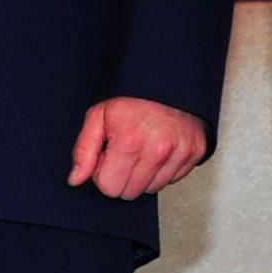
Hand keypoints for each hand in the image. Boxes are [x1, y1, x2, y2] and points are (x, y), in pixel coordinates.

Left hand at [68, 97, 211, 200]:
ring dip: (143, 176)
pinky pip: (173, 180)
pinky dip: (163, 170)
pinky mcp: (196, 153)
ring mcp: (180, 152)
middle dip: (122, 177)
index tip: (108, 157)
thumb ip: (84, 150)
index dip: (104, 174)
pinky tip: (158, 150)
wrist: (166, 79)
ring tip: (142, 150)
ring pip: (153, 189)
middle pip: (131, 193)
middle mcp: (158, 150)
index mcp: (130, 142)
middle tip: (124, 153)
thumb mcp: (98, 117)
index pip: (110, 188)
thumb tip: (76, 179)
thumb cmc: (130, 99)